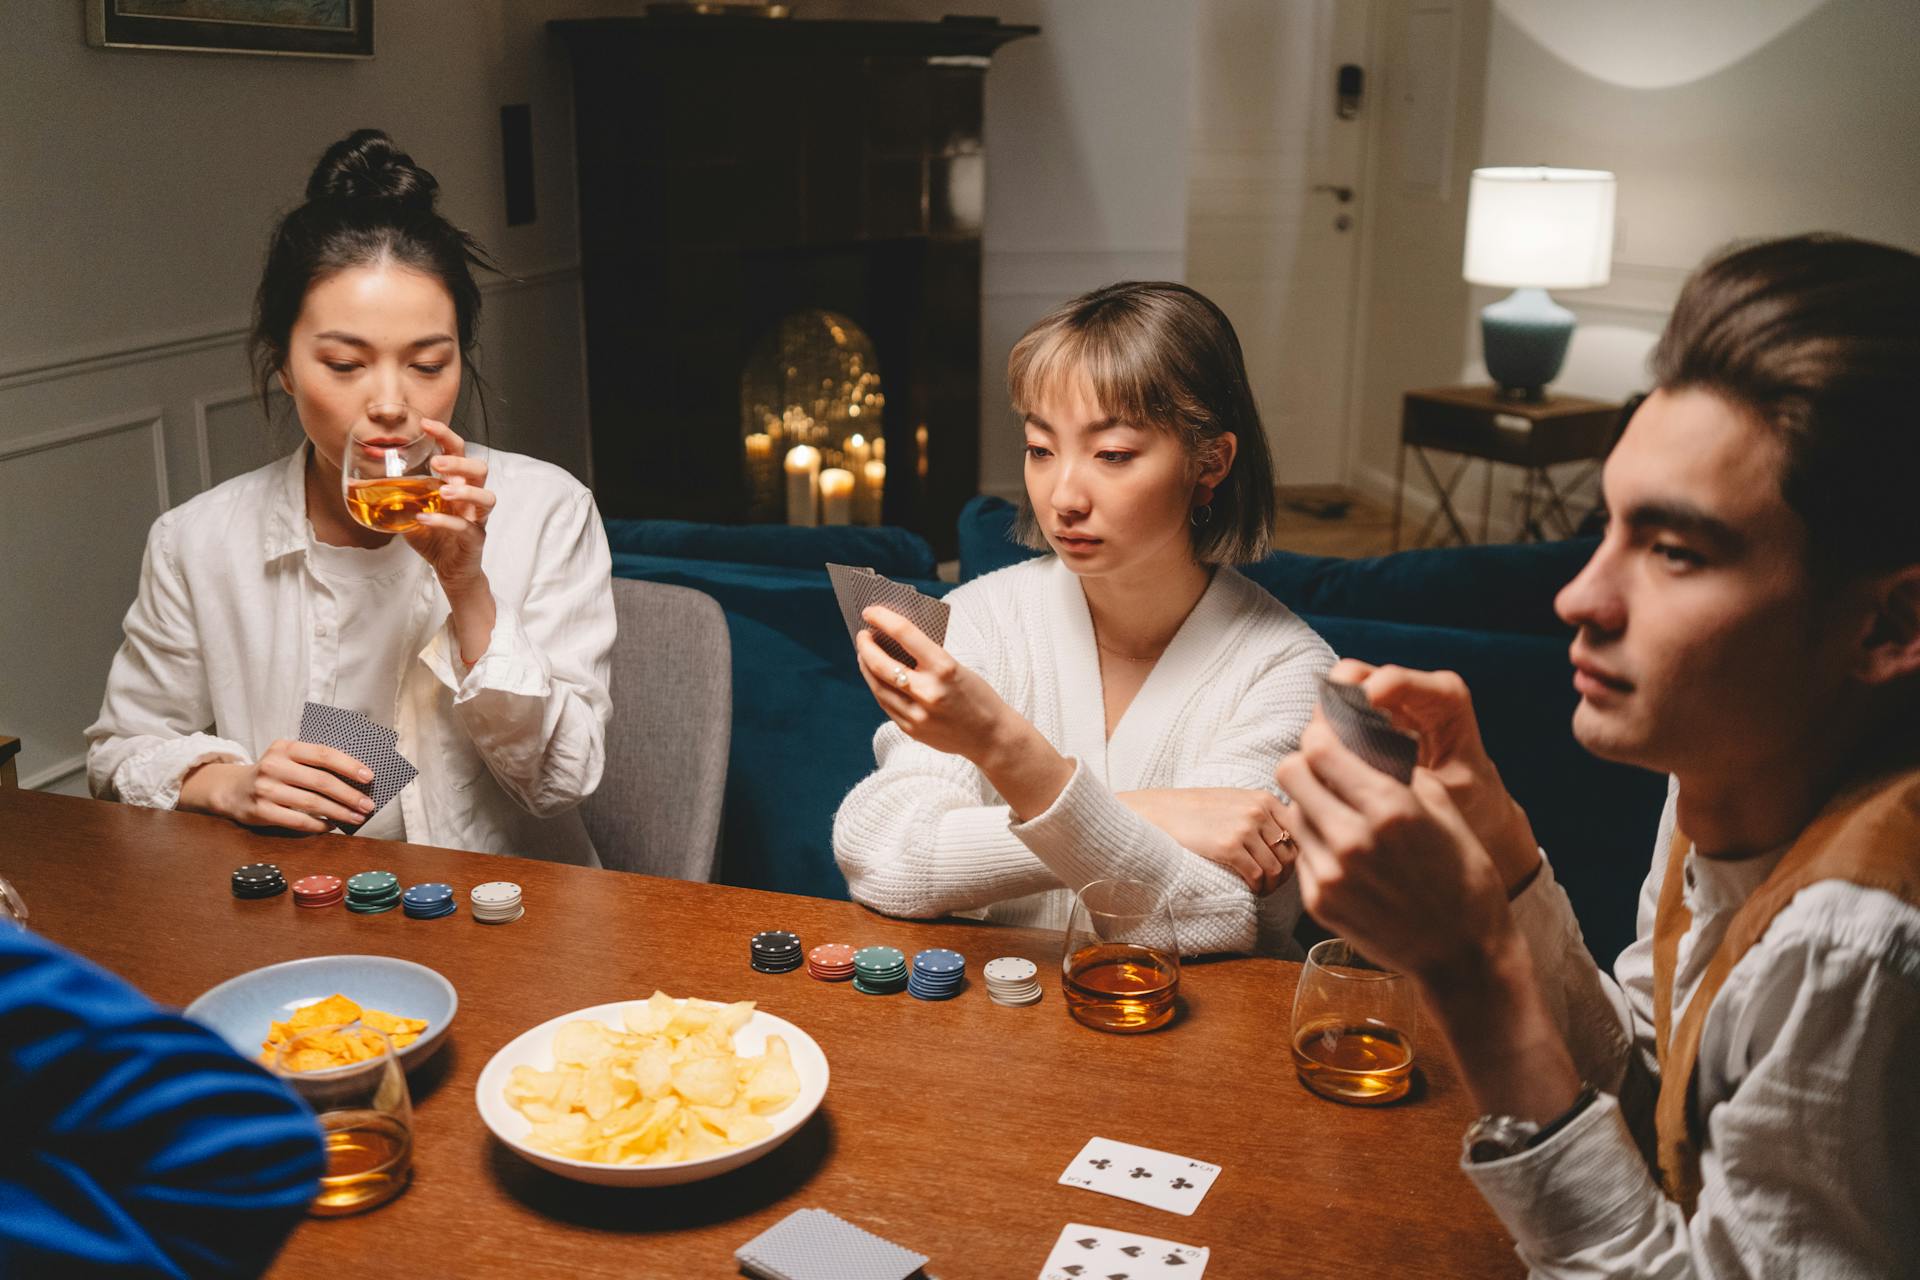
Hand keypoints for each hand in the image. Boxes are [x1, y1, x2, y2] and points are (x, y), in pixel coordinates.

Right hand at [178, 740, 374, 832]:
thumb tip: (357, 777)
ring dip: (339, 812)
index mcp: (285, 747)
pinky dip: (318, 825)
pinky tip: (331, 826)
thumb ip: (315, 762)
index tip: (369, 777)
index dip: (349, 765)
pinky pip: (297, 821)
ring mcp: (266, 789)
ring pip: (312, 803)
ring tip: (356, 817)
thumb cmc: (273, 773)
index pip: (323, 754)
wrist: (232, 789)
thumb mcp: (288, 758)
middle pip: (321, 781)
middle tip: (368, 805)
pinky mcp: (261, 811)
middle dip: (349, 795)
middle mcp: (274, 766)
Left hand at [403, 419, 493, 594]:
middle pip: (480, 469)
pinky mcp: (475, 540)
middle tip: (436, 463)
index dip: (445, 435)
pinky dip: (445, 522)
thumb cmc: (435, 538)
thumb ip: (396, 497)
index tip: (426, 423)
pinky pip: (466, 528)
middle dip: (459, 462)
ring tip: (444, 491)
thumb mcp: (410, 512)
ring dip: (466, 491)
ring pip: (486, 497)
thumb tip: (359, 484)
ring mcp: (476, 518)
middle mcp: (470, 498)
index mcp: (457, 484)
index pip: (458, 452)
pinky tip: (425, 520)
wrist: (451, 571)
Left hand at [855, 606, 1018, 762]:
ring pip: (878, 687)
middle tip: (862, 635)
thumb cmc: (977, 696)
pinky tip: (877, 678)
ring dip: (867, 667)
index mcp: (944, 667)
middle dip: (866, 646)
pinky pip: (886, 705)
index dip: (883, 619)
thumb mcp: (958, 667)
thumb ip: (927, 657)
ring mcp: (918, 714)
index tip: (870, 612)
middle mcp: (928, 691)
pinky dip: (879, 687)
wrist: (991, 736)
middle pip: (881, 664)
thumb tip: (893, 642)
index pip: (904, 634)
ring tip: (864, 655)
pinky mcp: (911, 730)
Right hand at [1117, 788, 1294, 893]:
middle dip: (1286, 874)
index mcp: (1265, 799)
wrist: (1163, 811)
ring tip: (1262, 890)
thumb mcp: (1237, 801)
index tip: (1285, 867)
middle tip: (1273, 885)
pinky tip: (1250, 889)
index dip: (1298, 854)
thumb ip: (1265, 815)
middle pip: (1291, 853)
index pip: (1300, 832)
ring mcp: (1245, 828)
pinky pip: (1257, 875)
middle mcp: (1259, 811)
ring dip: (1272, 885)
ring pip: (1276, 868)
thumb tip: (1292, 842)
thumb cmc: (1199, 810)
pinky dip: (1257, 888)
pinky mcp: (1229, 846)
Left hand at [1276, 713, 1513, 982]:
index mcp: (1390, 808)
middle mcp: (1352, 839)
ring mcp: (1330, 873)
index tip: (1326, 734)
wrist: (1462, 954)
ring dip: (1310, 806)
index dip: (1318, 734)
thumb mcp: (1444, 810)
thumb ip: (1398, 771)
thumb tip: (1362, 741)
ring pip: (1292, 813)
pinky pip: (1301, 852)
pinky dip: (1317, 845)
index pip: (1319, 749)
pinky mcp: (1317, 902)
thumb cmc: (1463, 877)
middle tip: (1325, 772)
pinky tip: (1347, 856)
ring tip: (1341, 817)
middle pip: (1290, 773)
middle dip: (1306, 765)